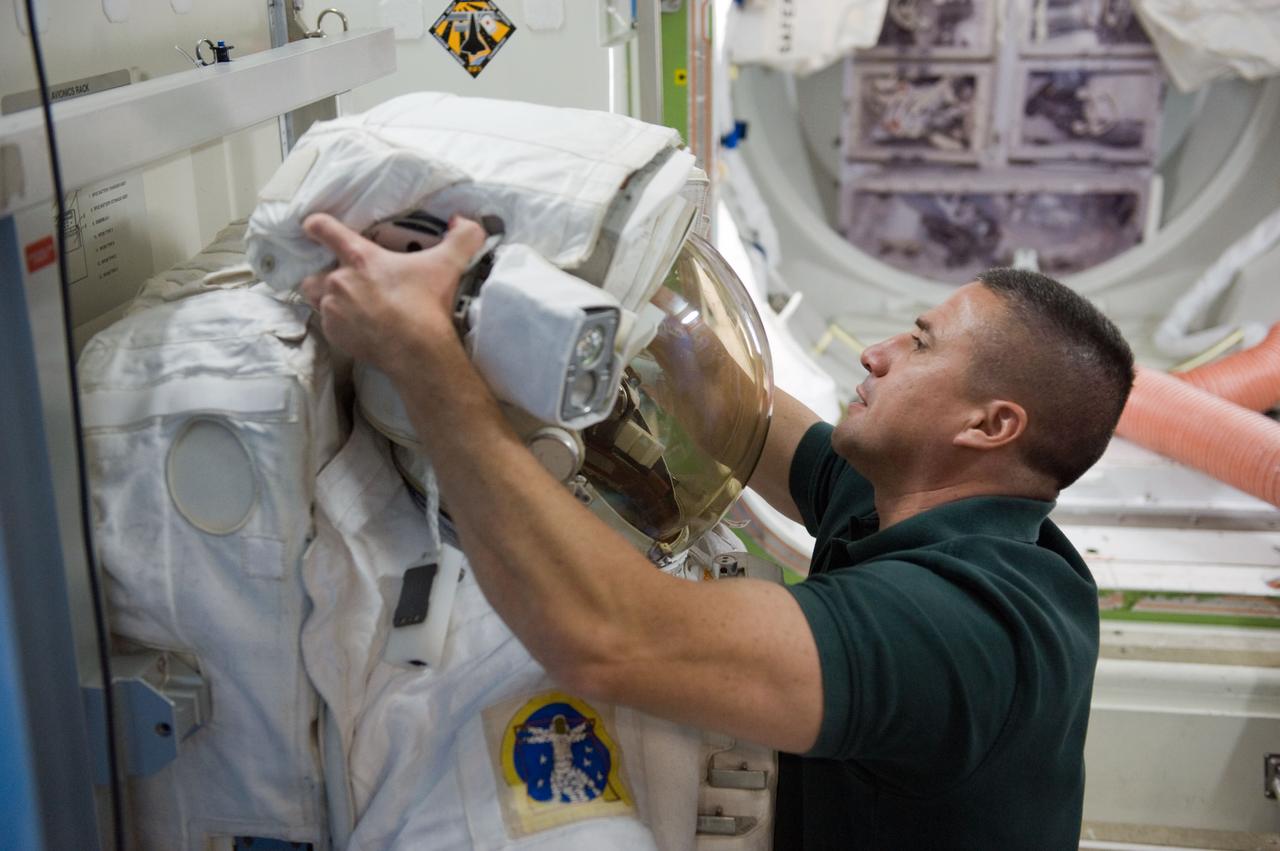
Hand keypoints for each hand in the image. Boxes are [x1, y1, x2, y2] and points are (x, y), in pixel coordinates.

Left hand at [300, 213, 486, 376]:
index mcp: (360, 257)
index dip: (317, 225)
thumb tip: (463, 222)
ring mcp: (333, 310)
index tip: (313, 226)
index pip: (324, 229)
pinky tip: (359, 327)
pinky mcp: (334, 335)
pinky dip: (339, 324)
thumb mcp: (450, 264)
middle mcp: (338, 281)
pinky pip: (327, 324)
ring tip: (349, 305)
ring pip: (315, 298)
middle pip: (313, 271)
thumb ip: (462, 236)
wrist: (418, 352)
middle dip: (326, 275)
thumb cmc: (428, 304)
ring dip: (327, 298)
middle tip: (348, 281)